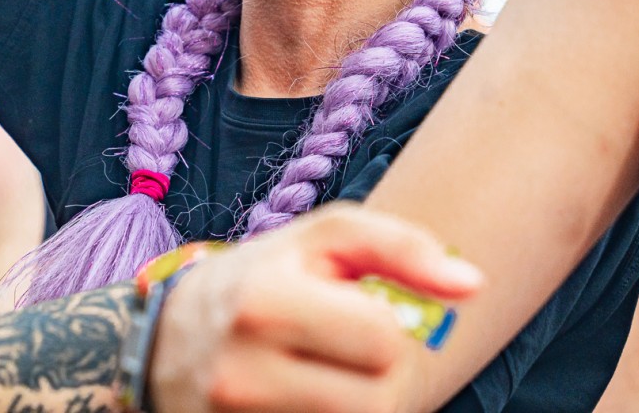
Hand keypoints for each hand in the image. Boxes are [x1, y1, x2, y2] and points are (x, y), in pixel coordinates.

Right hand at [148, 204, 483, 412]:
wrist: (164, 342)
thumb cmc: (262, 280)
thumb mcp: (320, 242)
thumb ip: (401, 248)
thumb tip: (474, 285)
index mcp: (263, 304)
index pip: (385, 342)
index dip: (388, 332)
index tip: (359, 319)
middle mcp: (241, 374)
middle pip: (378, 405)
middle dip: (378, 381)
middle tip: (346, 359)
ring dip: (359, 409)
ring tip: (329, 381)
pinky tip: (309, 404)